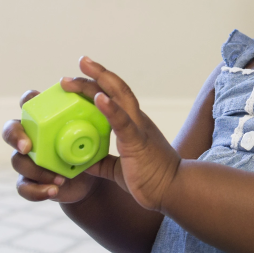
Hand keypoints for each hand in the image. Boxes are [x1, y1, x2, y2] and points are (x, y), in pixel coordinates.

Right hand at [2, 90, 98, 203]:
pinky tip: (54, 190)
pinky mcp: (30, 180)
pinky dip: (37, 190)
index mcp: (45, 117)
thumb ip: (97, 118)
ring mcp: (28, 159)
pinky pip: (24, 186)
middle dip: (15, 136)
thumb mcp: (97, 133)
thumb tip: (106, 101)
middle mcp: (31, 135)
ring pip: (17, 160)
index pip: (28, 101)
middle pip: (11, 129)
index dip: (27, 100)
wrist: (92, 179)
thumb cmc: (91, 147)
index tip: (35, 105)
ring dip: (35, 169)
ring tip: (59, 177)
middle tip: (27, 146)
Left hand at [62, 56, 180, 211]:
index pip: (114, 97)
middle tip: (79, 61)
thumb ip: (103, 163)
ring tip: (80, 69)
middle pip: (115, 89)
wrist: (173, 191)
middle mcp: (136, 120)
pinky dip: (110, 108)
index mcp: (133, 125)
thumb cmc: (151, 179)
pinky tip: (98, 97)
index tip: (80, 76)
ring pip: (119, 96)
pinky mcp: (137, 141)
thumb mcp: (119, 170)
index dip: (98, 85)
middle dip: (95, 74)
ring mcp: (138, 128)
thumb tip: (84, 162)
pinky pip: (123, 122)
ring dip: (97, 81)